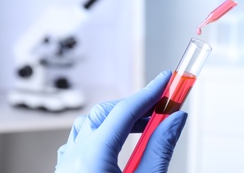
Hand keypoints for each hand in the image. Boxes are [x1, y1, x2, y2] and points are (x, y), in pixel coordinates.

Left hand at [55, 70, 186, 172]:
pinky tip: (120, 138)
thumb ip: (161, 148)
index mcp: (92, 156)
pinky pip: (84, 139)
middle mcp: (74, 155)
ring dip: (121, 118)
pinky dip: (106, 131)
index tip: (167, 79)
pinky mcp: (69, 171)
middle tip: (162, 103)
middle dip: (136, 104)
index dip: (150, 92)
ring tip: (146, 123)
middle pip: (106, 113)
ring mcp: (68, 163)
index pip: (126, 111)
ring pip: (92, 124)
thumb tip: (176, 119)